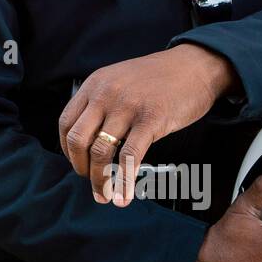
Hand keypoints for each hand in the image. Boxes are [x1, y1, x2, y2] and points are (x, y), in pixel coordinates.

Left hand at [58, 43, 238, 205]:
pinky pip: (130, 156)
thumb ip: (101, 101)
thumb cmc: (159, 77)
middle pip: (78, 139)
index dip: (67, 149)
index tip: (76, 163)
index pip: (66, 123)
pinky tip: (125, 195)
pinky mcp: (151, 120)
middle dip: (81, 168)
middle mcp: (105, 94)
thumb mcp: (119, 79)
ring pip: (101, 151)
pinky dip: (124, 181)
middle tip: (90, 181)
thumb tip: (88, 137)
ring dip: (100, 179)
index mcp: (94, 84)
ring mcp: (127, 106)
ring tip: (106, 194)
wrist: (195, 66)